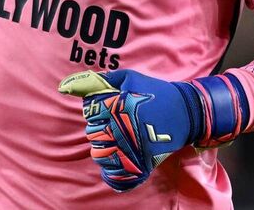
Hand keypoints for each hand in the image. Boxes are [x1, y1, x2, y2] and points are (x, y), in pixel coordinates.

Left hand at [58, 69, 248, 192]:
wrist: (186, 112)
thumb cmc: (155, 91)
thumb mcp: (129, 77)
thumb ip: (99, 80)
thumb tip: (67, 85)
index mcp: (120, 104)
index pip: (90, 111)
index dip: (94, 109)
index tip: (106, 108)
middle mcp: (125, 127)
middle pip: (93, 133)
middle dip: (98, 128)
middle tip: (113, 124)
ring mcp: (134, 147)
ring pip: (100, 155)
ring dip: (103, 148)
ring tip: (114, 141)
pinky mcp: (143, 163)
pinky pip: (117, 175)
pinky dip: (111, 173)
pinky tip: (114, 163)